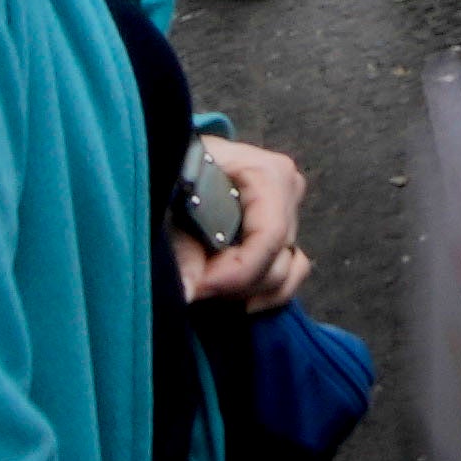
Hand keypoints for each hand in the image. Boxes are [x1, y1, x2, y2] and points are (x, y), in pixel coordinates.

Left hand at [175, 131, 314, 314]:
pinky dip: (262, 294)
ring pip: (284, 275)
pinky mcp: (285, 235)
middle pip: (276, 262)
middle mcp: (288, 191)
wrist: (179, 163)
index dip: (234, 273)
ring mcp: (290, 214)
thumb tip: (187, 293)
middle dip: (232, 284)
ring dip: (245, 292)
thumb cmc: (176, 171)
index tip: (196, 288)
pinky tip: (229, 297)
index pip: (269, 237)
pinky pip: (289, 277)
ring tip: (205, 285)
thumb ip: (180, 247)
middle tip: (191, 284)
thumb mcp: (170, 199)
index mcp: (267, 173)